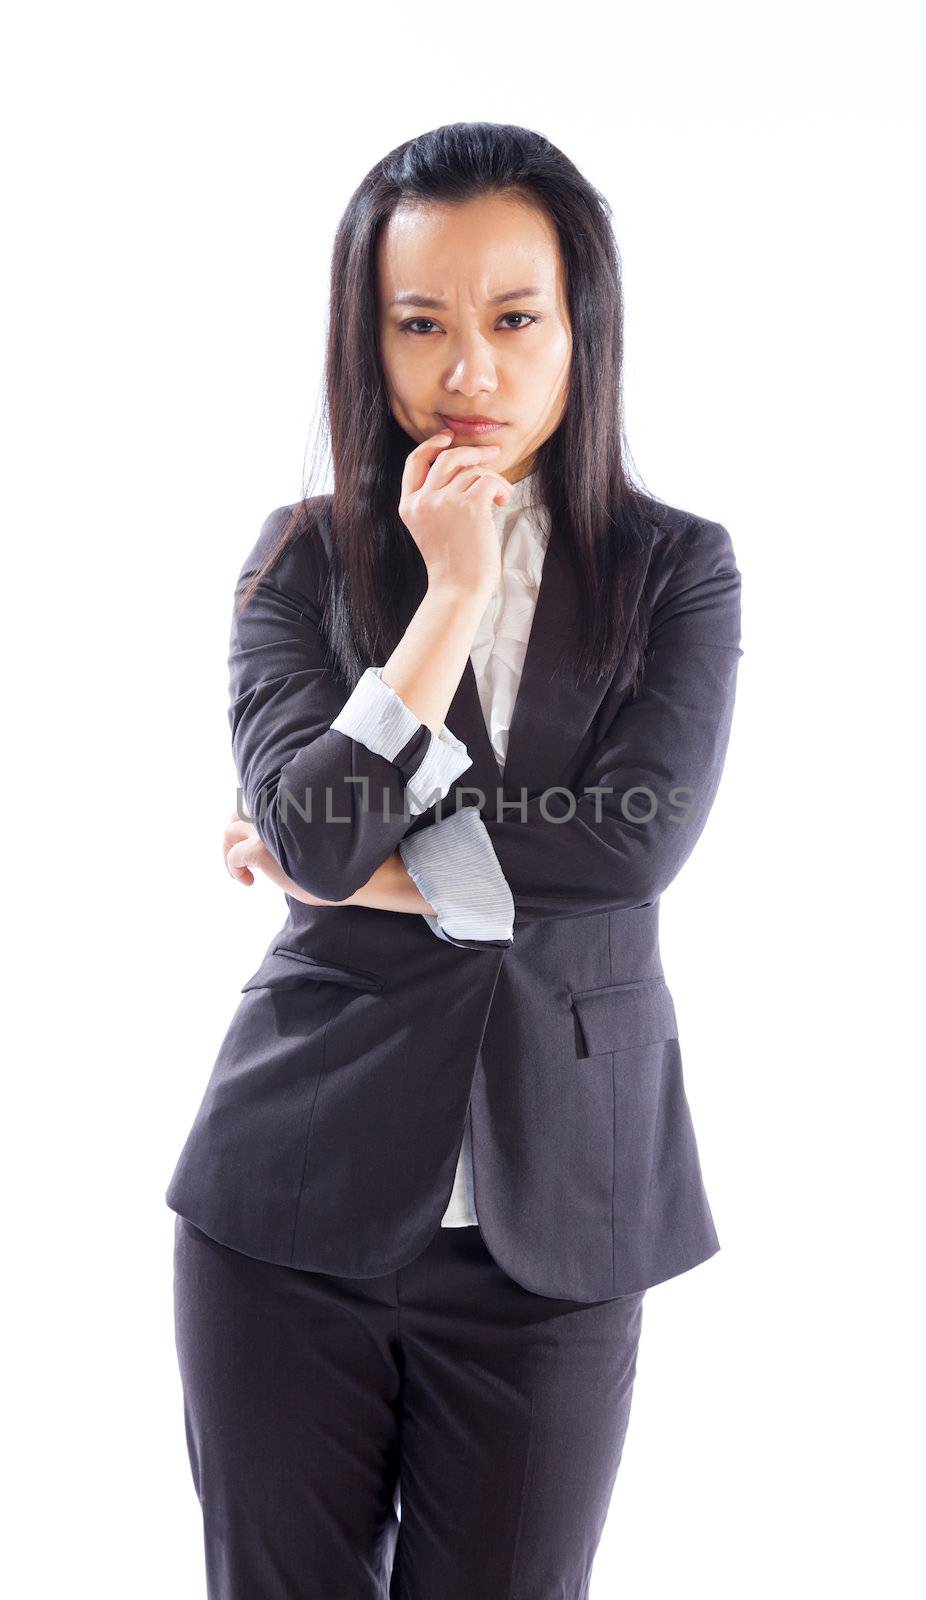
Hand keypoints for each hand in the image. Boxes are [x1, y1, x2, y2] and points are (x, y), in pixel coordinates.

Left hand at [223, 811, 329, 902]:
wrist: (352, 873)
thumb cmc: (339, 862)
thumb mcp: (312, 840)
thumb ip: (291, 835)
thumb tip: (277, 845)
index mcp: (287, 806)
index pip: (256, 804)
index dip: (251, 826)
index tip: (257, 847)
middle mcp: (274, 811)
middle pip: (237, 814)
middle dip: (234, 837)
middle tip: (241, 860)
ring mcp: (265, 829)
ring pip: (229, 831)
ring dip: (228, 852)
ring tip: (240, 872)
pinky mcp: (260, 849)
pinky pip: (234, 856)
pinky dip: (234, 870)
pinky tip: (248, 882)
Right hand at [399, 430, 511, 598]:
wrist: (459, 590)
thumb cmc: (454, 564)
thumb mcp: (433, 528)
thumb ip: (437, 500)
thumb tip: (467, 466)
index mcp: (409, 506)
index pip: (415, 462)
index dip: (432, 445)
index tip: (448, 438)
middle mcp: (422, 501)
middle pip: (447, 458)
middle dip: (472, 451)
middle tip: (492, 454)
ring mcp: (443, 502)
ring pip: (472, 470)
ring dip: (493, 479)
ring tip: (501, 496)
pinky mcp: (468, 506)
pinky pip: (488, 480)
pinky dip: (501, 487)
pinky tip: (503, 500)